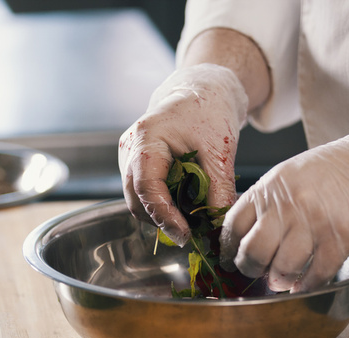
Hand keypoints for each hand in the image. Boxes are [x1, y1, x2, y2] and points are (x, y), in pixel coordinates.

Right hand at [118, 63, 247, 246]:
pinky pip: (145, 194)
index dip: (164, 215)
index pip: (146, 187)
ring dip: (163, 215)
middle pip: (136, 200)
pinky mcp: (137, 166)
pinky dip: (164, 205)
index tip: (185, 234)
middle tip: (192, 233)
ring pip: (139, 201)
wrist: (202, 92)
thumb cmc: (209, 111)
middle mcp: (129, 150)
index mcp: (145, 139)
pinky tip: (185, 206)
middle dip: (162, 219)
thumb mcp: (219, 151)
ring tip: (192, 219)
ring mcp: (129, 159)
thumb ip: (219, 190)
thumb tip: (217, 227)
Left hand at [219, 119, 348, 292]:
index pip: (233, 224)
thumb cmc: (339, 169)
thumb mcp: (292, 174)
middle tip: (255, 273)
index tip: (230, 257)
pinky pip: (315, 275)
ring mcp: (314, 223)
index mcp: (271, 187)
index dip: (228, 247)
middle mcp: (288, 205)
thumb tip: (247, 233)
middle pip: (253, 251)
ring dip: (278, 280)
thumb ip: (269, 201)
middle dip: (249, 269)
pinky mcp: (340, 240)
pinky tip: (305, 284)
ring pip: (281, 268)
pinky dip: (307, 285)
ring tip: (281, 280)